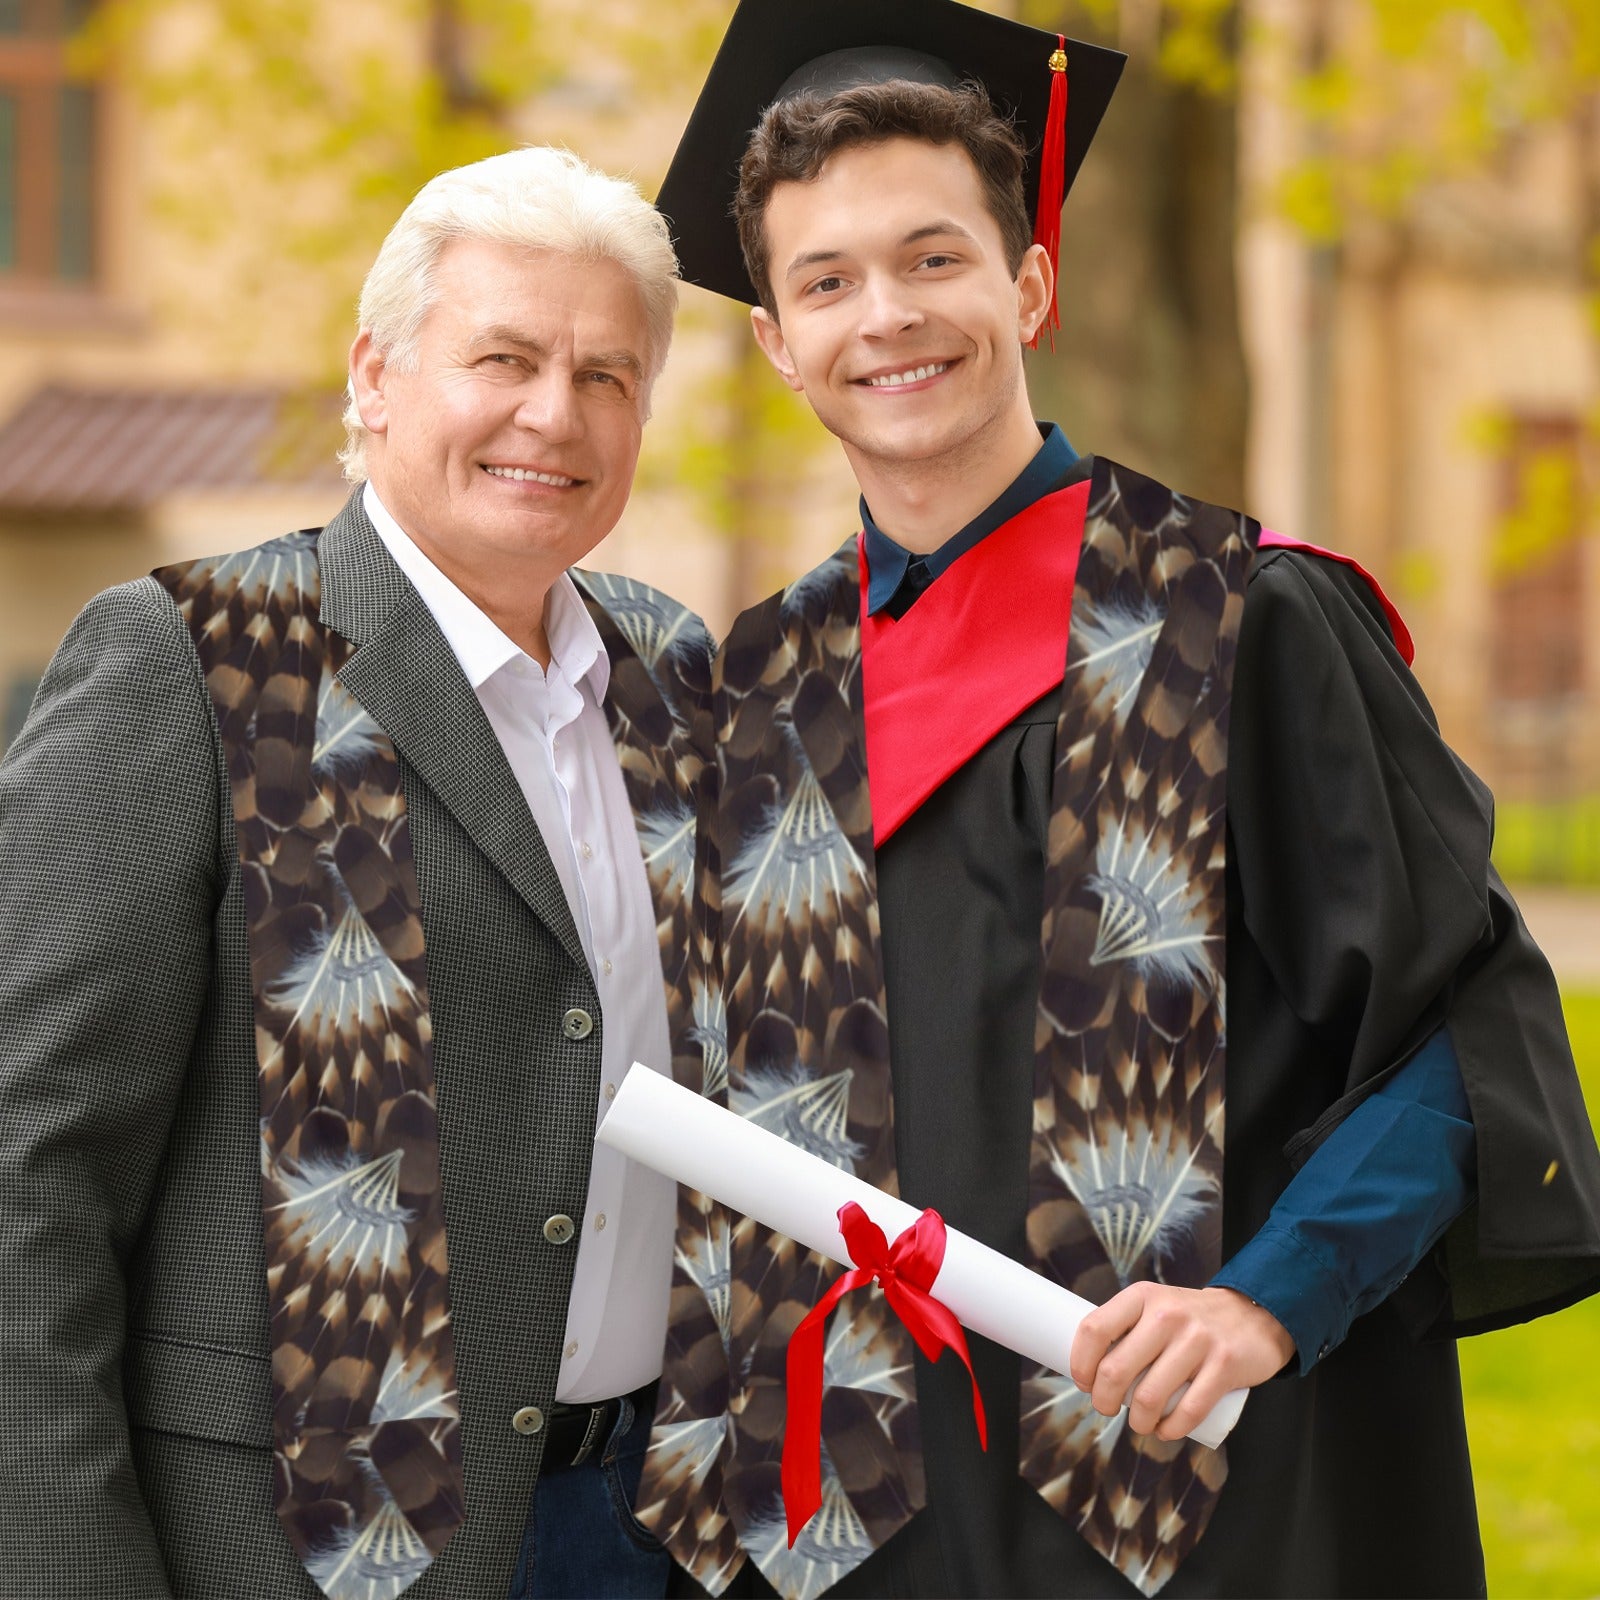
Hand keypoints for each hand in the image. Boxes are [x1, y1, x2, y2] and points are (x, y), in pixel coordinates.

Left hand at [1068, 1283, 1295, 1441]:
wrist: (1253, 1315)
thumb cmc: (1191, 1318)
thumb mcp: (1155, 1304)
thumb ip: (1127, 1326)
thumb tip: (1090, 1365)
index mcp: (1142, 1296)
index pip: (1094, 1329)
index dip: (1080, 1363)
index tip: (1084, 1382)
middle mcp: (1166, 1314)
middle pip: (1115, 1370)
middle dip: (1103, 1401)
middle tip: (1107, 1408)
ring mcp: (1197, 1340)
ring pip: (1149, 1397)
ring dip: (1137, 1422)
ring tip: (1139, 1422)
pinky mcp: (1224, 1366)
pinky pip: (1188, 1411)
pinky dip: (1170, 1430)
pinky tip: (1165, 1430)